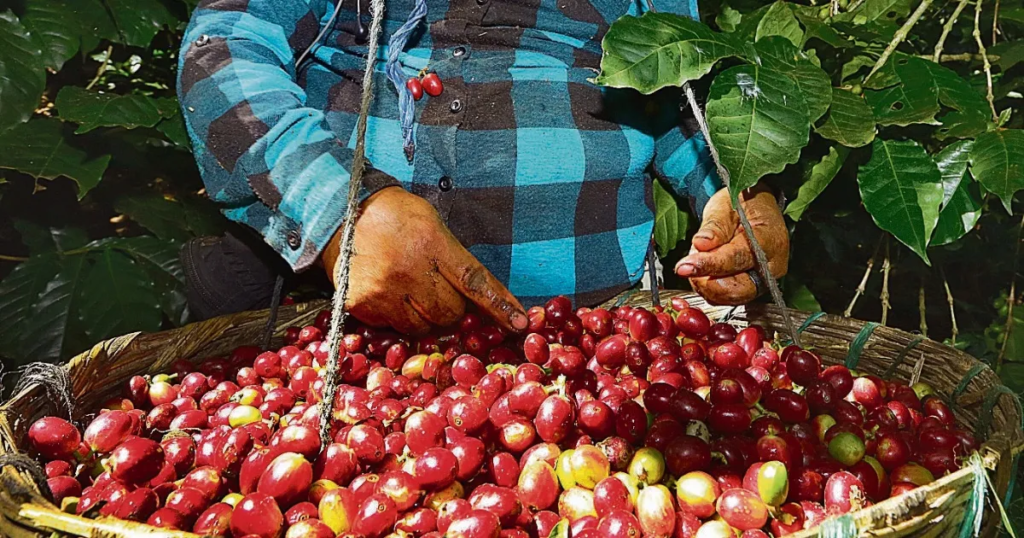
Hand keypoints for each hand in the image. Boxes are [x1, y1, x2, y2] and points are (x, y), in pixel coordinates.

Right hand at [322, 187, 527, 333]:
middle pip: (451, 313)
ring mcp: (384, 290)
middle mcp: (409, 270)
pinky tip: (389, 292)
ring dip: (425, 316)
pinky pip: (395, 328)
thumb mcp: (431, 223)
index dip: (500, 305)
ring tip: (410, 290)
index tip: (521, 323)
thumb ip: (453, 256)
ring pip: (424, 327)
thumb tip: (479, 295)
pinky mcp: (362, 304)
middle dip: (452, 308)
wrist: (340, 212)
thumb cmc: (394, 216)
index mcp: (432, 243)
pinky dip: (398, 316)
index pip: (474, 281)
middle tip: (437, 289)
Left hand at [674, 186, 788, 304]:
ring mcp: (765, 280)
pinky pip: (728, 297)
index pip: (737, 259)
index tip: (684, 266)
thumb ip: (714, 227)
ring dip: (707, 284)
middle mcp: (772, 266)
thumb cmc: (742, 204)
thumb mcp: (725, 205)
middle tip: (686, 267)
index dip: (708, 264)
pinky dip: (711, 288)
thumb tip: (701, 244)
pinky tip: (704, 270)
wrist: (753, 208)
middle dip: (707, 283)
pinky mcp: (753, 287)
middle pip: (738, 289)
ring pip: (730, 297)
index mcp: (769, 240)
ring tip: (698, 260)